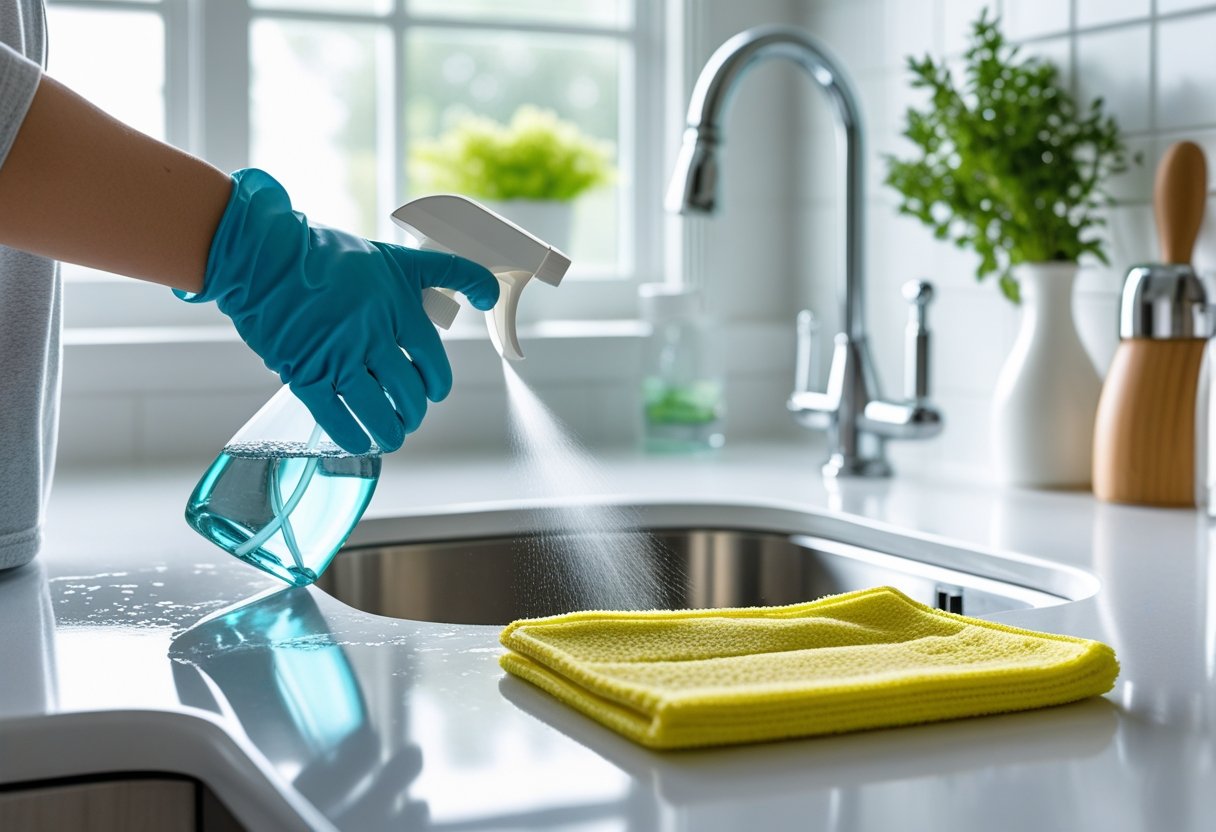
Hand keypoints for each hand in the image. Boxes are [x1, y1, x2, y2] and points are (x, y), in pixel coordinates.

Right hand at [177, 168, 498, 453]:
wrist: (263, 257)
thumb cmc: (329, 255)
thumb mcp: (395, 258)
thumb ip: (445, 273)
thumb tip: (490, 294)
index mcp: (398, 305)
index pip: (432, 360)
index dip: (437, 384)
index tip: (433, 391)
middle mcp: (373, 333)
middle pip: (409, 391)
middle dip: (413, 410)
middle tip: (408, 415)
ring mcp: (339, 356)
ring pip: (380, 411)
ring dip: (391, 431)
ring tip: (391, 436)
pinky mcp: (305, 373)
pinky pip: (338, 418)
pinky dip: (354, 437)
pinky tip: (360, 442)